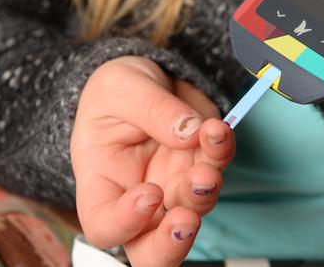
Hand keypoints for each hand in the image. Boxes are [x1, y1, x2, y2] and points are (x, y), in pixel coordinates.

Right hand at [71, 56, 234, 266]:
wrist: (149, 75)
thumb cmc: (118, 90)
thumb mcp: (119, 87)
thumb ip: (151, 109)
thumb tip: (189, 133)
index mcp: (101, 182)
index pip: (103, 225)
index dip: (126, 224)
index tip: (148, 194)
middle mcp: (138, 195)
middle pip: (151, 250)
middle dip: (172, 244)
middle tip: (187, 220)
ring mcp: (174, 185)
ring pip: (195, 208)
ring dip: (206, 186)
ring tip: (210, 145)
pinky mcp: (202, 165)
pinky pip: (218, 167)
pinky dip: (222, 150)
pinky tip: (218, 129)